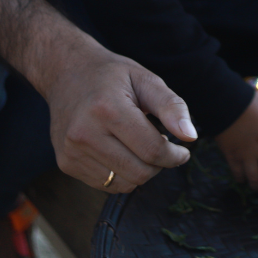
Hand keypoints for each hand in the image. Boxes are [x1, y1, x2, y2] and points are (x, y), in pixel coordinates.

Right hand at [38, 33, 198, 193]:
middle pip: (139, 172)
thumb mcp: (146, 80)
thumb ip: (172, 106)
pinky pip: (106, 185)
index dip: (175, 156)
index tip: (182, 150)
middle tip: (160, 146)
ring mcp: (71, 151)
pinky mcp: (66, 163)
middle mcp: (84, 133)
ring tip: (139, 146)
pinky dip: (121, 174)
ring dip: (141, 171)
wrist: (65, 72)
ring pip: (124, 184)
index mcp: (107, 109)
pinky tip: (120, 152)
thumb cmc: (111, 76)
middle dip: (159, 165)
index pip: (152, 150)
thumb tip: (191, 136)